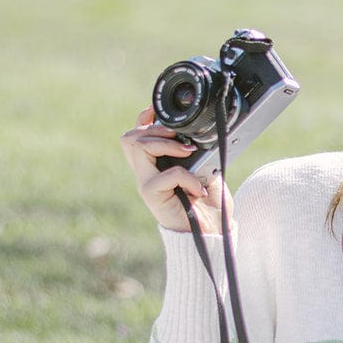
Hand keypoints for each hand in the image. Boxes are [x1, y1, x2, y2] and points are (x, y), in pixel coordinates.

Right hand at [120, 107, 230, 233]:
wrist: (212, 232)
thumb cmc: (208, 204)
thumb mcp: (206, 170)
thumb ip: (196, 152)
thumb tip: (197, 134)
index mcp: (155, 165)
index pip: (136, 136)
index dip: (143, 120)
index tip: (156, 110)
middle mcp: (146, 173)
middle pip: (130, 138)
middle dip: (154, 128)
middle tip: (177, 135)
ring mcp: (146, 184)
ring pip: (139, 147)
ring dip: (165, 143)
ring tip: (187, 151)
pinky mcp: (152, 196)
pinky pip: (166, 174)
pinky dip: (187, 176)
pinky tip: (199, 188)